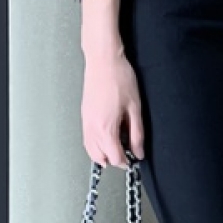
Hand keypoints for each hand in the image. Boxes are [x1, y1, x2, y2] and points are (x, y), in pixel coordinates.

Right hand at [81, 50, 145, 168]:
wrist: (103, 61)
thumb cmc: (119, 78)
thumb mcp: (135, 108)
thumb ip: (137, 133)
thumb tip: (139, 151)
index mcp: (105, 128)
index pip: (115, 157)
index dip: (126, 161)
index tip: (134, 158)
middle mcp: (91, 128)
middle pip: (100, 157)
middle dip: (114, 159)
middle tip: (128, 153)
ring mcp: (85, 121)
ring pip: (90, 149)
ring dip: (103, 153)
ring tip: (118, 146)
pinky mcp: (84, 115)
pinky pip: (87, 138)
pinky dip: (96, 144)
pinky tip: (107, 136)